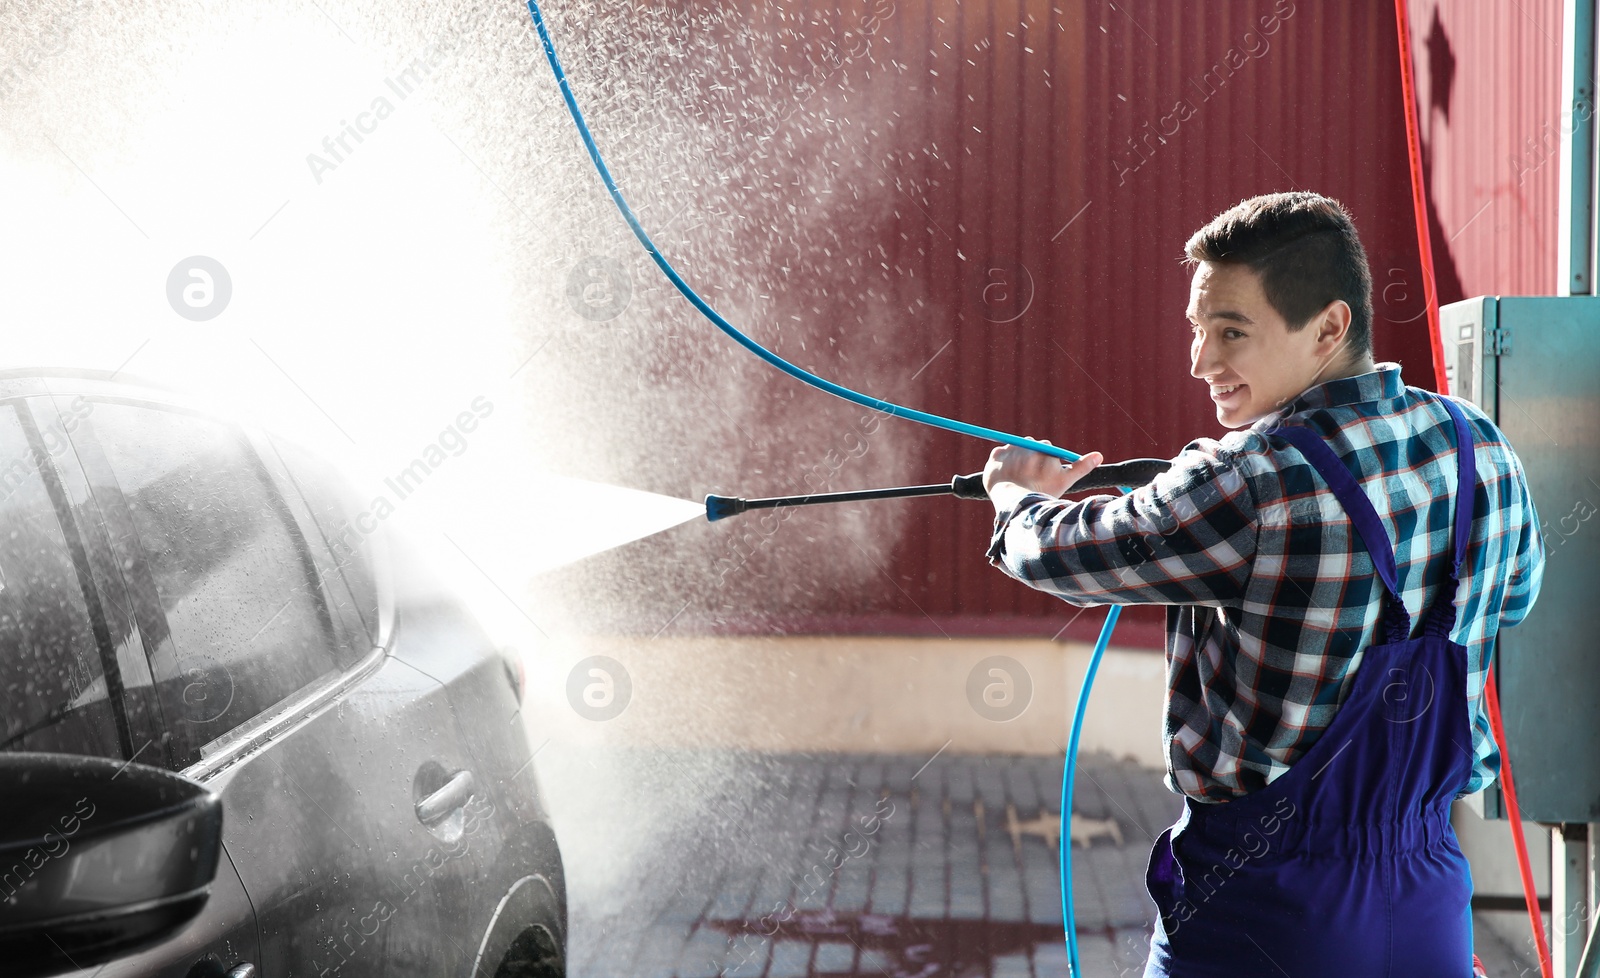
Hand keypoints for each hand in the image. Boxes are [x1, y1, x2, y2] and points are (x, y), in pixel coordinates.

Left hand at [983, 439, 1103, 498]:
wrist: (1016, 507)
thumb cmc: (1043, 494)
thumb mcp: (1065, 480)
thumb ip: (1082, 467)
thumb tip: (1099, 455)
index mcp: (1044, 449)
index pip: (1045, 448)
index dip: (1044, 461)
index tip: (1042, 473)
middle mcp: (1026, 446)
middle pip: (1029, 445)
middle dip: (1030, 457)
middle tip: (1030, 476)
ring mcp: (1009, 450)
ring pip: (1014, 448)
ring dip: (1016, 457)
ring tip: (1018, 476)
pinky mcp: (994, 457)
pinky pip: (998, 453)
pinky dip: (1001, 461)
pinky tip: (1007, 474)